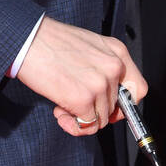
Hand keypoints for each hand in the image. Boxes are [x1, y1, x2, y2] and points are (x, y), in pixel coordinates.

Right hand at [16, 14, 147, 136]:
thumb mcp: (89, 47)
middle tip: (73, 102)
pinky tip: (59, 112)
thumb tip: (105, 98)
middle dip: (94, 111)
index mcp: (117, 52)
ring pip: (101, 120)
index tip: (110, 110)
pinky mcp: (84, 99)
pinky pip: (86, 126)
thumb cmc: (51, 42)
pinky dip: (73, 125)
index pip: (137, 89)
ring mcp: (100, 84)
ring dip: (81, 118)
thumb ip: (102, 68)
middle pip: (115, 108)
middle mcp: (113, 67)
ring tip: (62, 103)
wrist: (27, 40)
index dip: (124, 105)